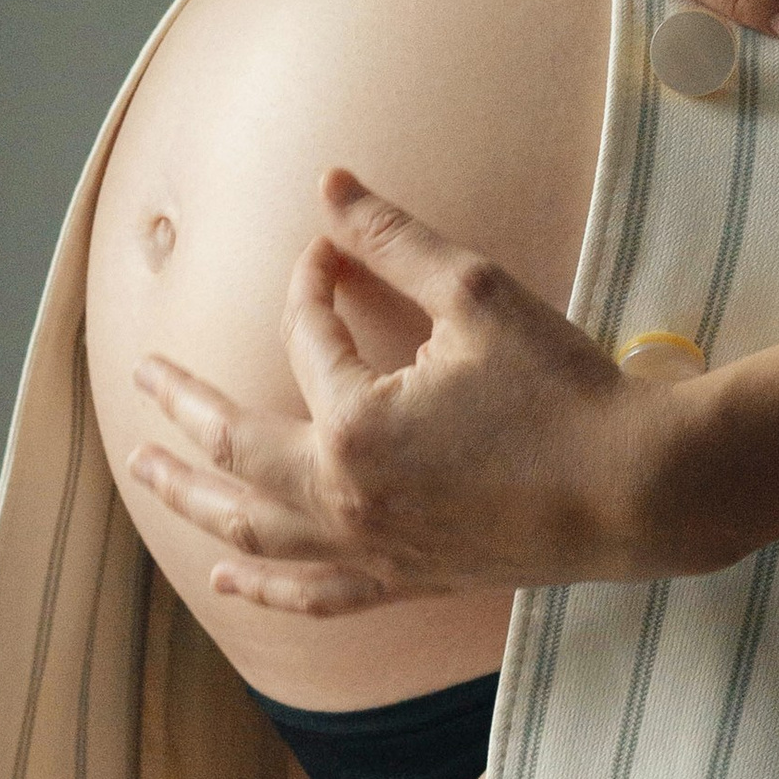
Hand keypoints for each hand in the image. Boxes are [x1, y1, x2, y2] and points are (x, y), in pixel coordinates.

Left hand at [124, 172, 664, 616]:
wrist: (637, 489)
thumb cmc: (562, 388)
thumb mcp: (475, 293)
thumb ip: (391, 238)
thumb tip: (329, 182)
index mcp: (354, 426)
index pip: (307, 337)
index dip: (315, 279)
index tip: (334, 246)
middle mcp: (344, 499)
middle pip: (236, 447)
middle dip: (183, 406)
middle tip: (141, 374)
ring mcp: (372, 550)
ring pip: (256, 530)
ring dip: (193, 499)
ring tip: (145, 472)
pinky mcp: (406, 581)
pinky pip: (315, 596)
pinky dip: (264, 589)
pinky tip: (226, 579)